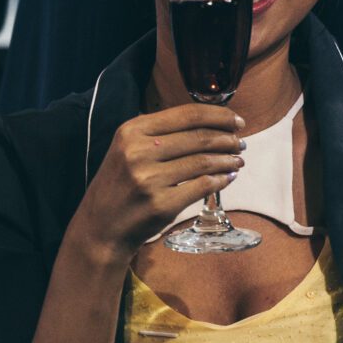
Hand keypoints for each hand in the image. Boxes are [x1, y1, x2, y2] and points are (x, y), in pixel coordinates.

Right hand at [67, 104, 247, 263]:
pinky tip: (227, 178)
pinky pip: (203, 186)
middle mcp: (138, 151)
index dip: (220, 116)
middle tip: (241, 144)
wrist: (100, 229)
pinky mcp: (162, 204)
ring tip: (237, 161)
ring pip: (204, 161)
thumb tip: (212, 123)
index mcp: (132, 131)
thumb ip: (161, 133)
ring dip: (228, 160)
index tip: (238, 121)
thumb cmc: (120, 186)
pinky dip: (221, 180)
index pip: (188, 114)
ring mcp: (149, 179)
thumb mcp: (128, 150)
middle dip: (228, 139)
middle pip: (200, 137)